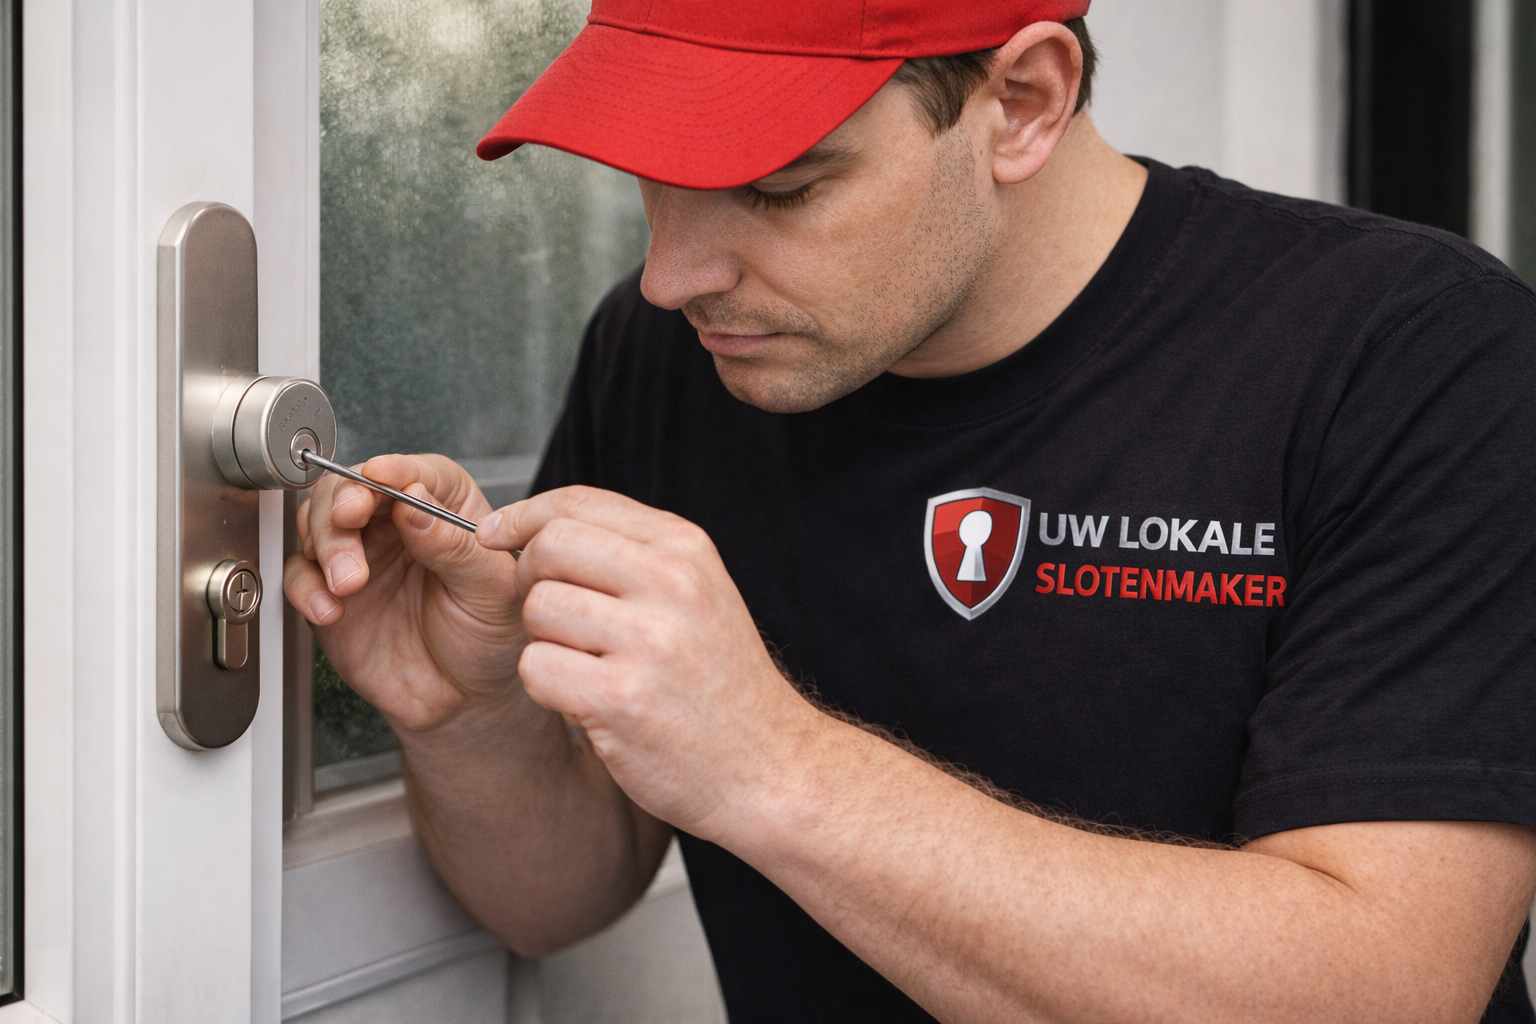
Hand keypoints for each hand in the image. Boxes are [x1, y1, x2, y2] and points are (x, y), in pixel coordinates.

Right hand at [283, 454, 524, 731]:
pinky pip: (300, 577)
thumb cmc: (490, 637)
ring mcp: (361, 557)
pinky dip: (306, 588)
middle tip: (349, 522)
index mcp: (447, 510)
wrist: (465, 700)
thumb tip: (416, 502)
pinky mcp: (330, 593)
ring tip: (348, 580)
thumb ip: (454, 547)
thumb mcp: (490, 591)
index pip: (417, 472)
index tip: (381, 475)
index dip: (395, 469)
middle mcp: (398, 525)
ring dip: (326, 543)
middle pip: (353, 488)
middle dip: (344, 502)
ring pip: (319, 523)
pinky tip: (330, 608)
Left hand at [476, 486, 818, 836]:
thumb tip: (537, 526)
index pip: (580, 502)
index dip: (524, 514)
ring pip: (537, 609)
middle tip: (554, 616)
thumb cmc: (722, 684)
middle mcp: (672, 586)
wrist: (767, 766)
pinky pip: (537, 668)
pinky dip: (547, 688)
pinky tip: (586, 700)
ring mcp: (649, 643)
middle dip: (531, 579)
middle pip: (549, 547)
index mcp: (687, 551)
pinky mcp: (621, 699)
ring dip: (544, 641)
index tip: (495, 533)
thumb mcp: (698, 594)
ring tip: (589, 666)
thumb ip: (631, 555)